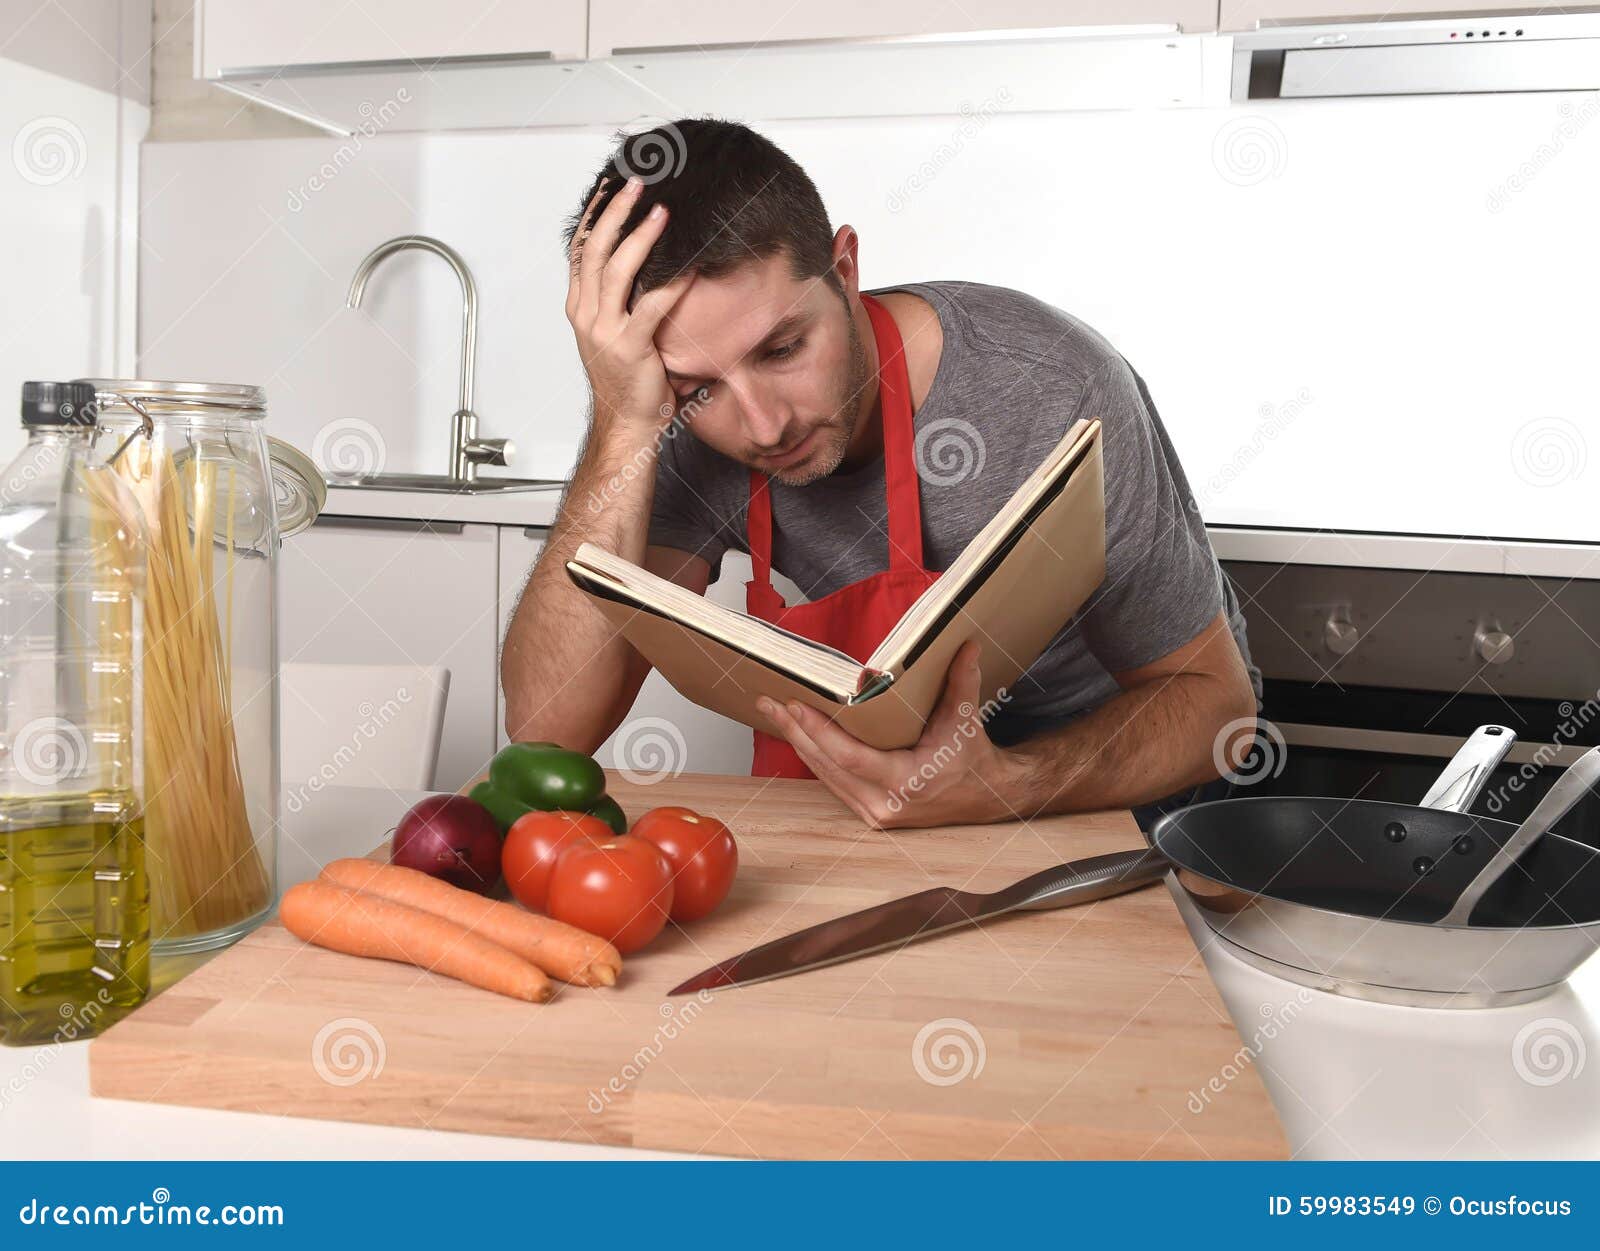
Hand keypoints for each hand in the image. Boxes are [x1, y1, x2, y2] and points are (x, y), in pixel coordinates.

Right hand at [565, 176, 691, 435]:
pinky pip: (650, 306)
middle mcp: (586, 314)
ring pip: (615, 269)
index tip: (611, 187)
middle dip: (615, 212)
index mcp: (580, 307)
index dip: (595, 215)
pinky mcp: (629, 348)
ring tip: (661, 211)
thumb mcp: (616, 331)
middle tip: (637, 184)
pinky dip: (671, 282)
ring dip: (639, 236)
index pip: (581, 249)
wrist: (628, 422)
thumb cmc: (629, 379)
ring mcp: (604, 331)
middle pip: (594, 249)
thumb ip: (623, 299)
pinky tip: (689, 264)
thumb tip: (649, 262)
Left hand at [756, 642, 1025, 828]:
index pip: (850, 758)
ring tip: (774, 712)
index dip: (820, 732)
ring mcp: (874, 812)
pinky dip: (814, 755)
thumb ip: (962, 682)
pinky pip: (832, 781)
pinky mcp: (868, 811)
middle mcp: (884, 805)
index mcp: (907, 784)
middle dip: (796, 731)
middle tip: (770, 702)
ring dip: (798, 742)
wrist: (984, 796)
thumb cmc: (972, 758)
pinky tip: (797, 733)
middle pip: (827, 766)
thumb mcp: (965, 720)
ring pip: (824, 774)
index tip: (796, 706)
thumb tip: (965, 645)